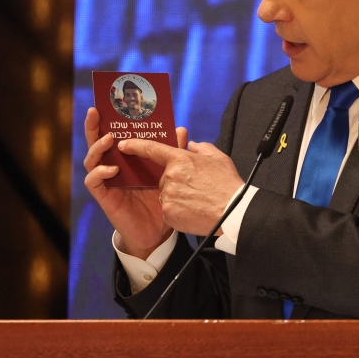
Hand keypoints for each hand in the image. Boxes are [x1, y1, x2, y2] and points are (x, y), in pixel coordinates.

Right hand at [82, 107, 187, 258]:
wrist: (157, 232)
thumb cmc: (159, 200)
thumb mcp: (167, 173)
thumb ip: (172, 151)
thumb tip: (181, 129)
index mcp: (126, 158)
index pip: (115, 135)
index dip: (110, 120)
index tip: (110, 103)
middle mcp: (112, 166)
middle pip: (97, 142)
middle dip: (94, 126)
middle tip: (96, 111)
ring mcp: (106, 181)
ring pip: (91, 159)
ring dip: (98, 147)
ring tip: (109, 139)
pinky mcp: (104, 196)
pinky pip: (93, 181)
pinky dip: (100, 173)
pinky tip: (111, 169)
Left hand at [117, 137, 244, 236]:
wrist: (234, 213)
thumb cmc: (228, 185)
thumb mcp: (218, 158)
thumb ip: (201, 148)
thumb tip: (190, 146)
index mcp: (181, 160)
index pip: (153, 149)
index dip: (136, 145)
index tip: (124, 144)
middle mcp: (170, 177)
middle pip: (164, 178)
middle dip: (175, 182)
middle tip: (195, 188)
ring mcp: (168, 196)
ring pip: (166, 195)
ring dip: (177, 197)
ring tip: (197, 201)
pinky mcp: (169, 214)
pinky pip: (168, 211)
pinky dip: (178, 212)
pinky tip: (193, 212)